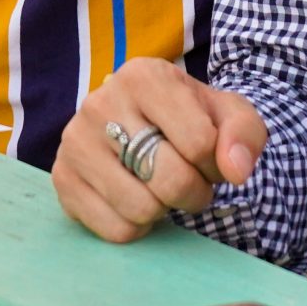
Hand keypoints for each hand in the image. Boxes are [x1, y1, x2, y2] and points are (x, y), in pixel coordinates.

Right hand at [52, 57, 266, 242]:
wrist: (145, 124)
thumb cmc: (191, 119)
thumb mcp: (229, 115)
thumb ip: (244, 135)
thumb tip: (235, 170)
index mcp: (143, 76)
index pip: (199, 143)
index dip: (216, 163)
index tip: (208, 158)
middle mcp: (100, 102)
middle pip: (170, 179)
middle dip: (194, 192)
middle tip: (190, 182)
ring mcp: (75, 141)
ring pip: (141, 209)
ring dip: (164, 210)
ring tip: (160, 186)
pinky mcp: (62, 178)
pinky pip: (115, 229)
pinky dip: (137, 227)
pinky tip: (136, 198)